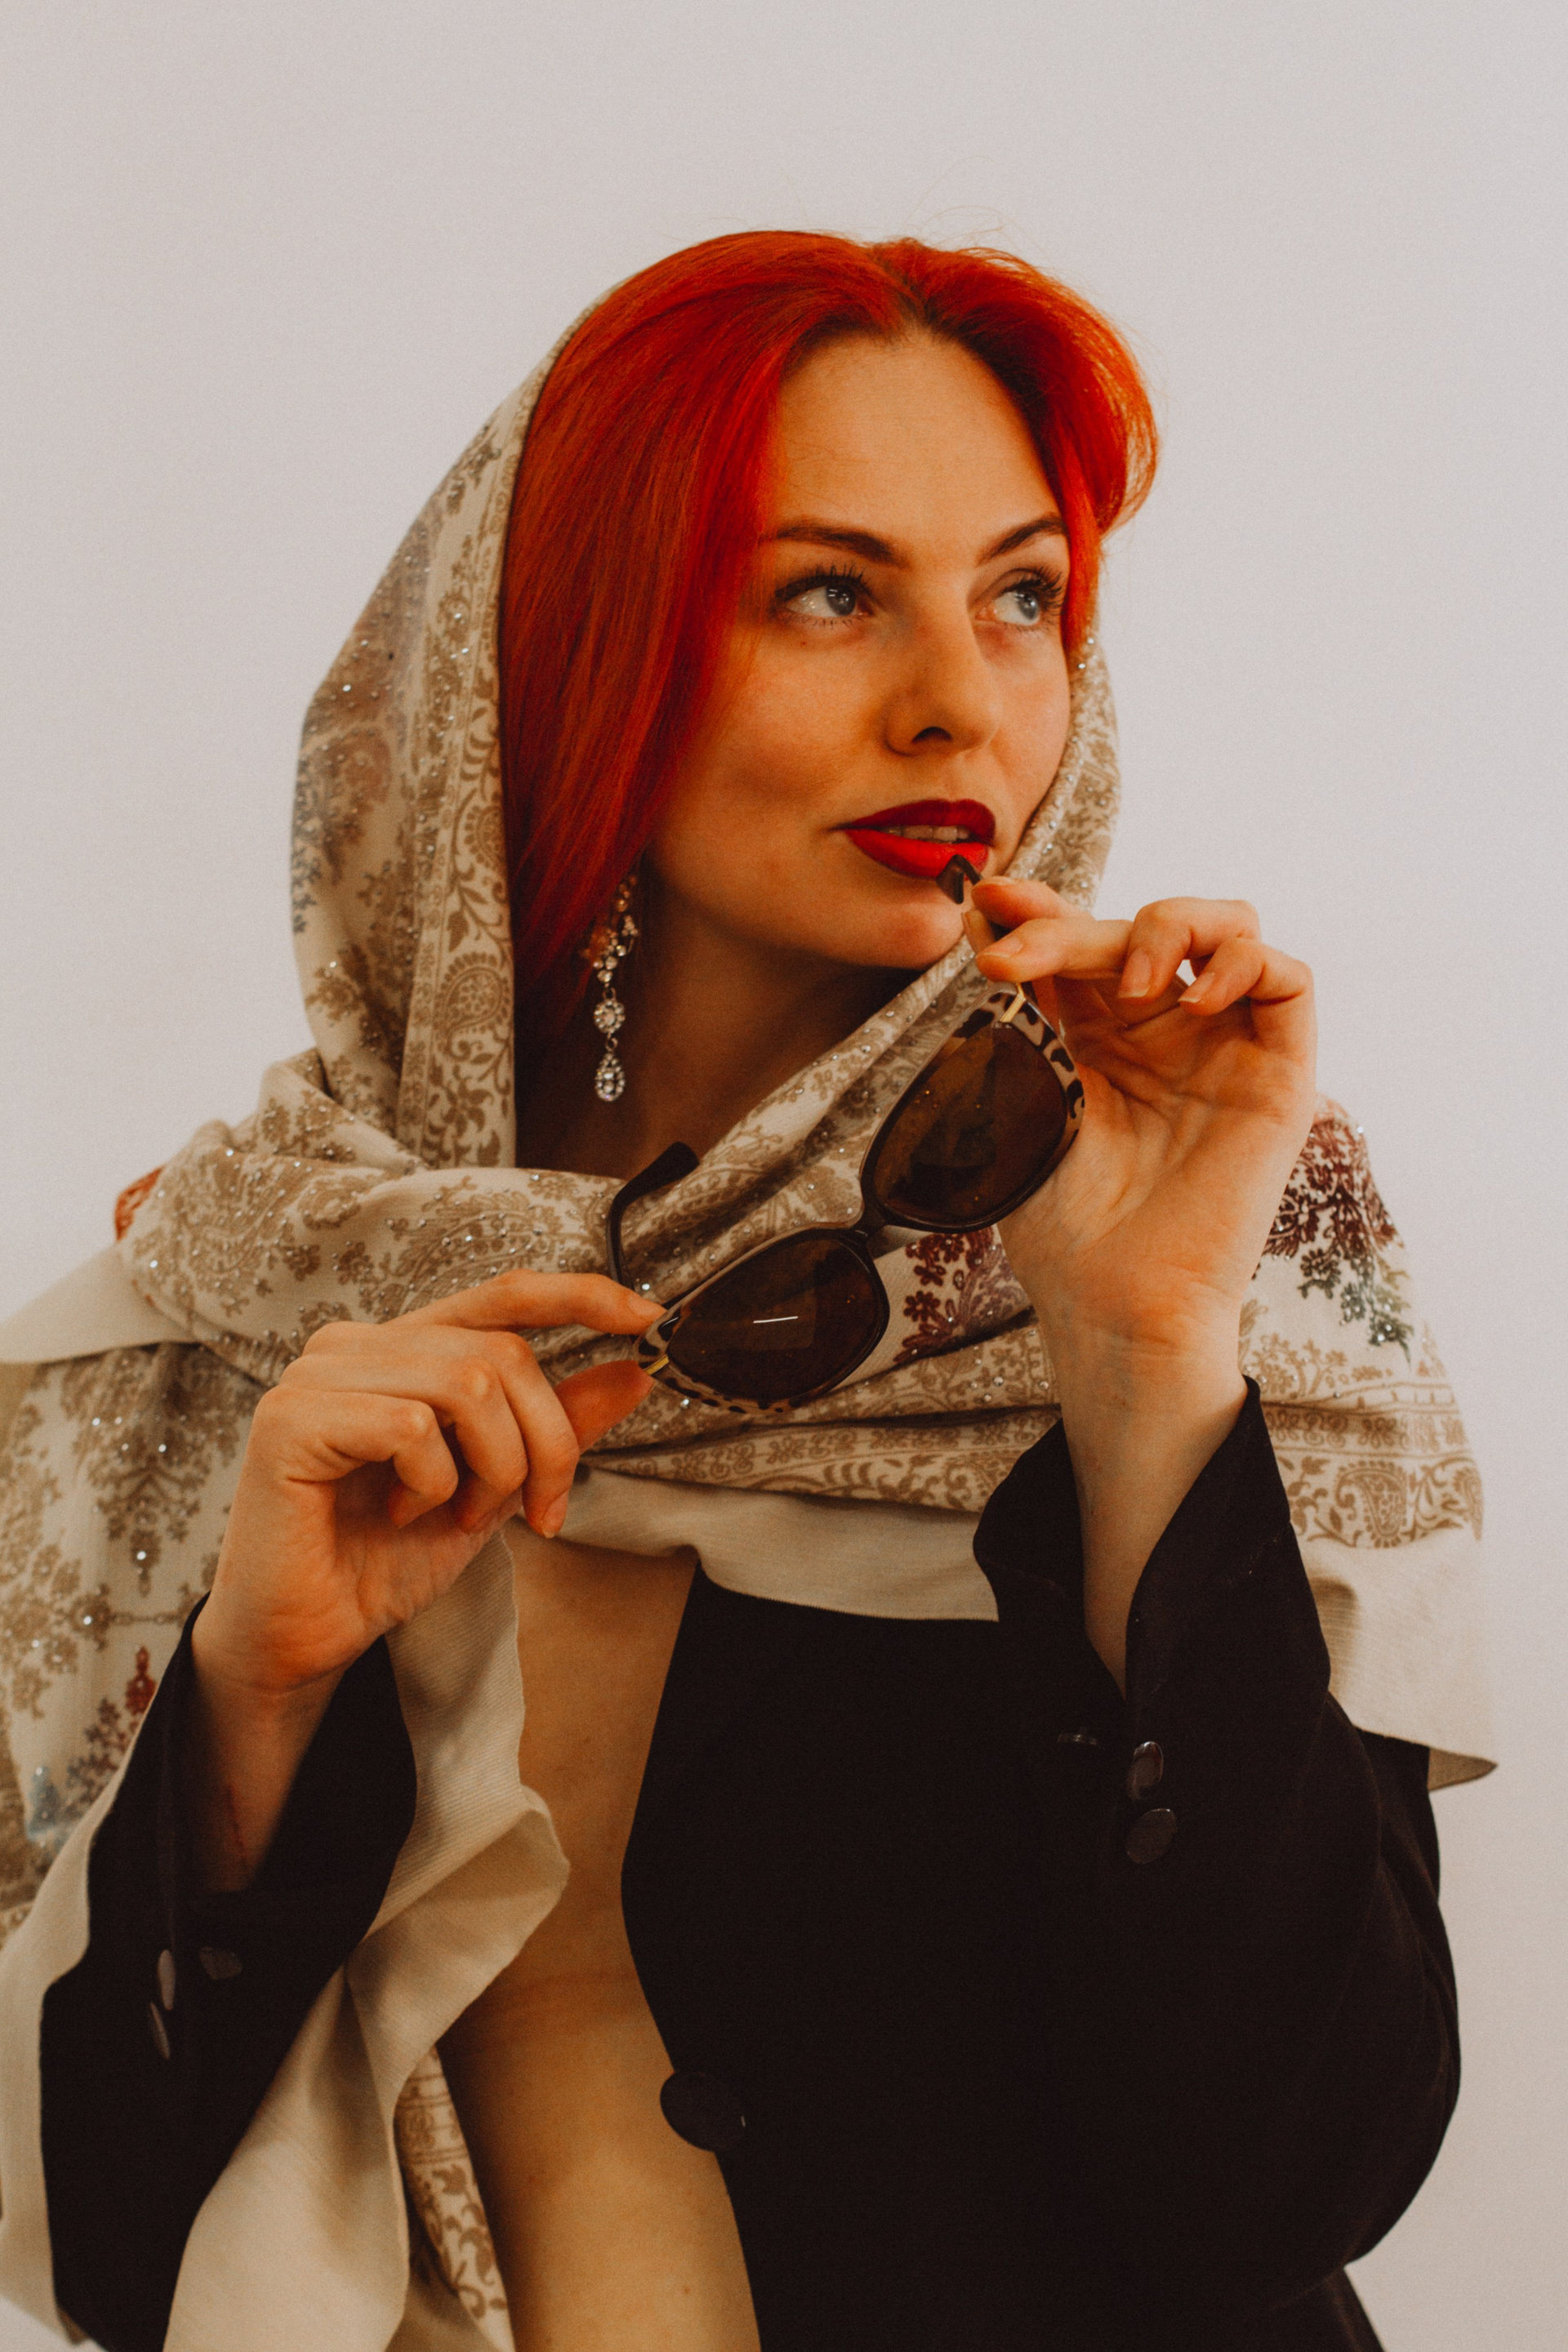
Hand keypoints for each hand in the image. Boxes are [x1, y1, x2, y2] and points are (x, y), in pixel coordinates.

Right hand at [196, 1271, 658, 1705]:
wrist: (307, 1635)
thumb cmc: (385, 1558)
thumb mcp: (494, 1486)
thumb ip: (554, 1426)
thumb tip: (634, 1372)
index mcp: (402, 1348)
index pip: (500, 1294)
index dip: (577, 1294)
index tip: (646, 1316)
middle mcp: (356, 1343)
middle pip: (502, 1353)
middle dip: (544, 1443)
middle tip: (535, 1512)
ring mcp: (319, 1374)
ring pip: (469, 1382)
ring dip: (491, 1468)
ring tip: (457, 1514)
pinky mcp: (292, 1417)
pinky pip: (412, 1425)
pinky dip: (434, 1483)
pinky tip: (404, 1513)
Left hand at [973, 881, 1316, 1366]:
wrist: (1111, 1299)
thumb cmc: (1061, 1221)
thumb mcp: (1021, 1090)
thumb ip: (1016, 1003)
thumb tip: (981, 912)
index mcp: (1100, 1034)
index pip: (1082, 939)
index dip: (1040, 909)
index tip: (987, 901)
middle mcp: (1166, 1031)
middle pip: (1139, 927)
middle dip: (1071, 929)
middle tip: (1012, 964)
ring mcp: (1224, 1047)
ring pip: (1228, 926)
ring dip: (1170, 925)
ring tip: (1127, 986)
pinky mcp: (1280, 1075)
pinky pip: (1288, 980)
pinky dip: (1244, 963)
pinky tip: (1187, 1002)